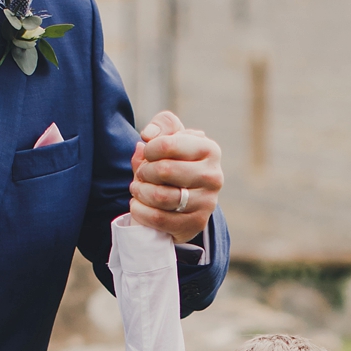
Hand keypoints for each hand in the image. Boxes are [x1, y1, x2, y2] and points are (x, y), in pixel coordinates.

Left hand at [130, 110, 223, 244]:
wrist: (188, 196)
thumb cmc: (176, 160)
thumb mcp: (172, 136)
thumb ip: (161, 125)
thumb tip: (148, 135)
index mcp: (210, 149)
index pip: (168, 145)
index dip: (149, 149)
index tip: (147, 154)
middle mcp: (214, 176)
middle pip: (164, 171)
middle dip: (144, 172)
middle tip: (141, 174)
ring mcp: (207, 203)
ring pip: (160, 197)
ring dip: (140, 192)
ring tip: (137, 188)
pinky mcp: (196, 224)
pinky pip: (159, 219)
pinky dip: (140, 211)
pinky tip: (138, 205)